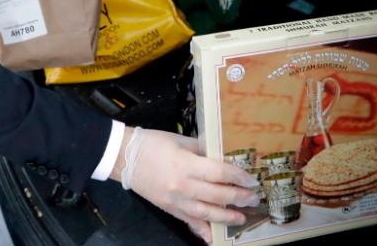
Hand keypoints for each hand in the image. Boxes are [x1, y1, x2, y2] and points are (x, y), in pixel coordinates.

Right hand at [111, 127, 260, 242]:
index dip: (238, 177)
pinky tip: (212, 237)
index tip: (251, 179)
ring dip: (226, 216)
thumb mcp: (180, 140)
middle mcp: (183, 186)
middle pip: (217, 195)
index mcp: (186, 165)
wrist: (123, 157)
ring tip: (241, 217)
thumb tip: (221, 156)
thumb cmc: (151, 143)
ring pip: (206, 212)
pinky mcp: (168, 208)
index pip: (219, 173)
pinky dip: (201, 230)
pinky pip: (188, 221)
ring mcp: (175, 200)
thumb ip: (201, 149)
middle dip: (238, 197)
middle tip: (253, 198)